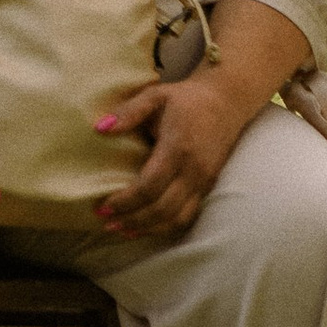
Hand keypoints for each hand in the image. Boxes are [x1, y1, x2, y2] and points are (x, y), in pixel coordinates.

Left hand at [92, 69, 249, 237]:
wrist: (226, 102)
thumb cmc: (186, 99)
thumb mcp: (155, 96)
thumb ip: (129, 111)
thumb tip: (100, 128)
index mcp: (177, 148)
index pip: (149, 185)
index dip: (125, 201)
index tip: (103, 207)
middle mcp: (193, 170)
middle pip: (162, 208)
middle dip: (133, 220)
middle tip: (107, 224)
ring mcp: (204, 181)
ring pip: (177, 218)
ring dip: (149, 228)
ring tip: (123, 230)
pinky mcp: (208, 186)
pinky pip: (188, 214)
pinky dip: (167, 226)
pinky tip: (148, 227)